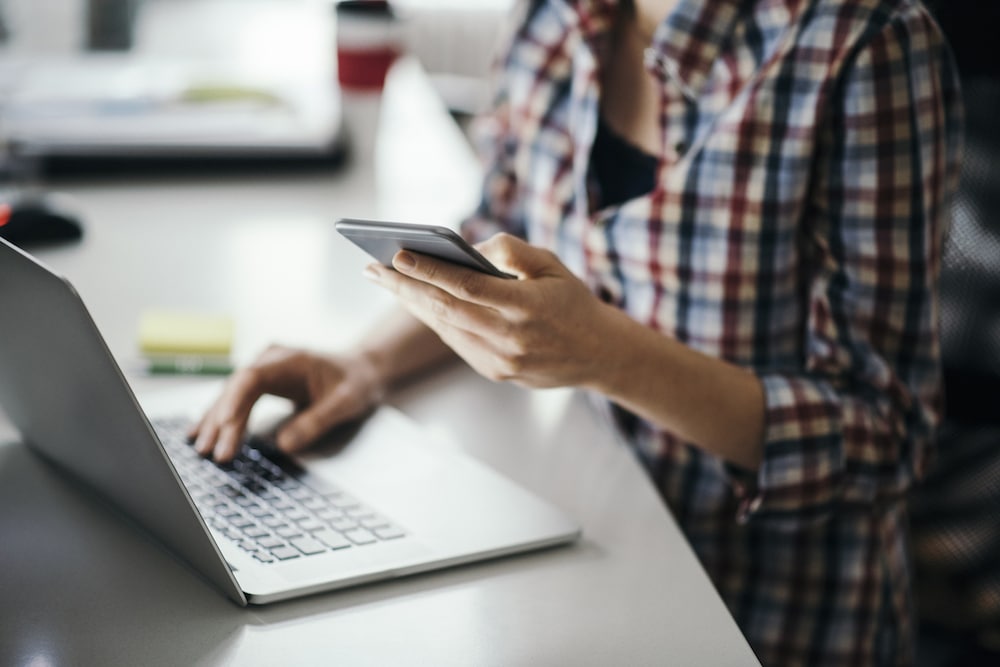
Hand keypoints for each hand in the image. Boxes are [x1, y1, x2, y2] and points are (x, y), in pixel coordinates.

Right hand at [187, 345, 383, 461]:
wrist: (362, 370)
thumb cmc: (356, 382)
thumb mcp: (345, 403)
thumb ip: (316, 421)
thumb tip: (284, 445)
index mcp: (290, 360)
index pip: (253, 378)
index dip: (235, 400)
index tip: (225, 425)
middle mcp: (271, 360)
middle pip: (237, 389)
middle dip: (223, 421)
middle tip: (213, 452)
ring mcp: (264, 369)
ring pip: (232, 395)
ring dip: (217, 422)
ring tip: (202, 449)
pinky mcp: (263, 382)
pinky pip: (237, 399)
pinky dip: (221, 416)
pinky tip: (201, 432)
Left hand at [363, 233, 612, 388]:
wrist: (600, 354)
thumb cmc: (573, 301)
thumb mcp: (552, 264)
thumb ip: (512, 250)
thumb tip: (470, 247)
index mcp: (527, 306)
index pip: (467, 286)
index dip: (430, 271)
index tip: (398, 254)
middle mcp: (510, 337)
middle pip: (445, 310)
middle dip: (404, 288)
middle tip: (372, 268)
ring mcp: (501, 360)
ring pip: (445, 328)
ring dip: (412, 304)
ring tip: (386, 281)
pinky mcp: (496, 373)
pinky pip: (456, 342)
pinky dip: (434, 320)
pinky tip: (417, 302)